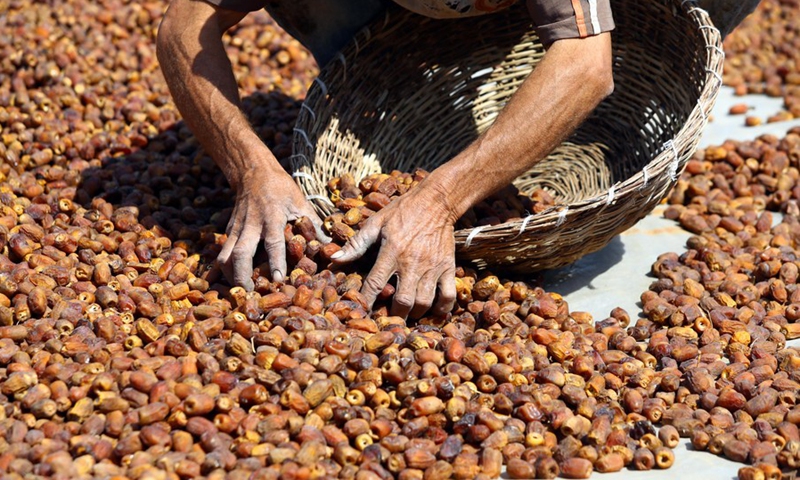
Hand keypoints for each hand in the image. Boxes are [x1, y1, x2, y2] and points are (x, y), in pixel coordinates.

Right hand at [217, 167, 329, 289]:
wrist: (253, 172)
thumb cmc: (281, 189)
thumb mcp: (301, 203)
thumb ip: (314, 225)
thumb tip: (331, 247)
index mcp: (272, 216)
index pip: (273, 242)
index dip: (275, 262)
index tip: (277, 279)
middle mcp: (251, 224)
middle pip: (240, 254)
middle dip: (243, 276)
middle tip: (252, 294)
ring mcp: (236, 228)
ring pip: (225, 256)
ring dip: (230, 276)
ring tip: (240, 292)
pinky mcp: (229, 232)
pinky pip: (222, 253)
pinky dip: (222, 269)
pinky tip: (227, 282)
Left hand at [331, 187, 456, 317]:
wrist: (436, 201)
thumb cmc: (402, 211)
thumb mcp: (376, 223)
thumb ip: (356, 243)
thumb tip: (334, 259)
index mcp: (391, 252)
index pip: (375, 284)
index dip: (367, 301)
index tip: (362, 312)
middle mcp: (412, 263)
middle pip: (403, 301)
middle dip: (394, 315)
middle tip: (388, 318)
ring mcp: (432, 267)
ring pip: (424, 302)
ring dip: (415, 314)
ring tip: (408, 314)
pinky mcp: (448, 267)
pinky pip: (448, 295)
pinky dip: (442, 309)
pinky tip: (433, 311)